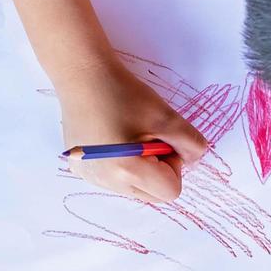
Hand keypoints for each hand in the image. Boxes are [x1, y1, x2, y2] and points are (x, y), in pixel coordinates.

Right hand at [56, 57, 209, 202]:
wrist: (83, 75)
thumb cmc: (123, 93)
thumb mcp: (166, 116)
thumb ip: (191, 144)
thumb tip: (191, 160)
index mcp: (128, 170)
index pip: (171, 190)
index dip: (174, 164)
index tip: (161, 138)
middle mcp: (106, 182)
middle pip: (152, 194)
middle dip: (158, 170)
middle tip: (147, 137)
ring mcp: (90, 178)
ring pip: (132, 188)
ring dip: (139, 168)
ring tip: (126, 135)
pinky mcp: (80, 170)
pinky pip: (111, 179)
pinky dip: (119, 165)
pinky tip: (109, 137)